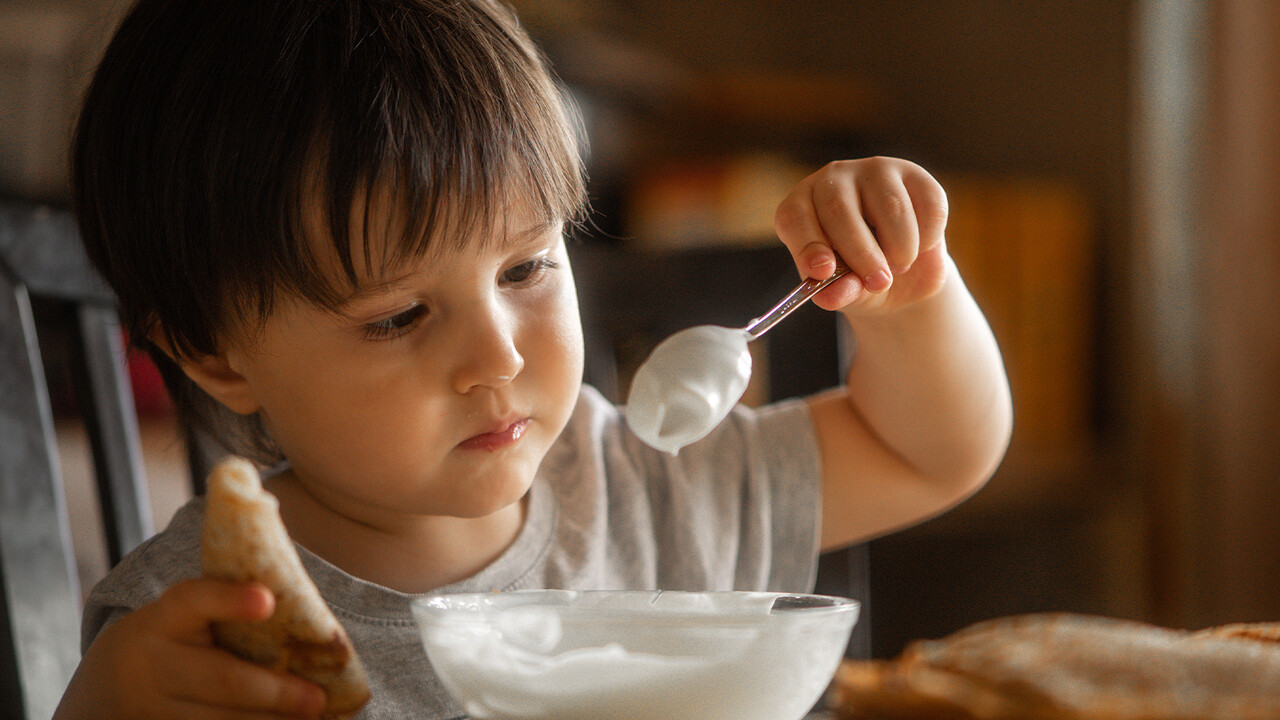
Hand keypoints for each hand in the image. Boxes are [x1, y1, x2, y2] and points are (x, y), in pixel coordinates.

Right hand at [55, 578, 326, 719]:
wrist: (103, 689)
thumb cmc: (170, 640)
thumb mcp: (181, 617)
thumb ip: (223, 611)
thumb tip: (295, 617)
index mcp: (161, 618)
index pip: (193, 600)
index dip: (229, 599)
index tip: (267, 600)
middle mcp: (150, 664)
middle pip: (221, 678)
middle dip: (274, 692)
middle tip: (316, 699)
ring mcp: (148, 709)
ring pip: (218, 719)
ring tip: (310, 716)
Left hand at [774, 157, 949, 314]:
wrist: (903, 273)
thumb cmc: (860, 276)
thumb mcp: (847, 292)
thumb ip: (839, 292)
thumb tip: (833, 296)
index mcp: (802, 207)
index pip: (794, 218)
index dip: (807, 243)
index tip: (822, 271)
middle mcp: (832, 180)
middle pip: (840, 210)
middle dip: (861, 254)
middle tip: (878, 283)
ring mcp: (873, 171)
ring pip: (890, 206)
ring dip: (900, 248)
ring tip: (899, 266)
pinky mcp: (913, 173)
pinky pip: (928, 204)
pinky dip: (928, 237)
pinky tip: (920, 246)